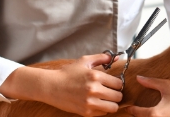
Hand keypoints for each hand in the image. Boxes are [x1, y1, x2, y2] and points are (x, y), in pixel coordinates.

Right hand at [0, 54, 122, 115]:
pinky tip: (97, 103)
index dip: (117, 83)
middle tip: (111, 92)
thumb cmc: (67, 73)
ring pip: (113, 107)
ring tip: (106, 99)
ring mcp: (90, 102)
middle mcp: (94, 90)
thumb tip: (117, 58)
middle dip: (116, 94)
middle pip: (118, 96)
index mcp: (95, 76)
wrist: (51, 86)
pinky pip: (103, 113)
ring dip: (112, 103)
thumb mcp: (84, 61)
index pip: (118, 83)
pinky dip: (103, 109)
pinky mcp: (85, 112)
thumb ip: (102, 58)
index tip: (113, 83)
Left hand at [125, 76, 169, 116]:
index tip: (128, 106)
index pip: (135, 113)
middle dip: (137, 115)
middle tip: (134, 110)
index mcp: (155, 113)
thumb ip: (151, 82)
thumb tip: (138, 78)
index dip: (130, 108)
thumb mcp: (167, 86)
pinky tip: (156, 114)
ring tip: (144, 113)